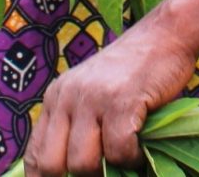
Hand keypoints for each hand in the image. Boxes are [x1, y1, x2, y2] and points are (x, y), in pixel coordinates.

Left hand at [24, 18, 197, 175]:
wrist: (164, 35)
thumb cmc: (132, 71)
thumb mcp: (91, 92)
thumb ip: (75, 123)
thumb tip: (69, 170)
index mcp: (56, 97)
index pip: (34, 154)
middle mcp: (67, 97)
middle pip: (52, 164)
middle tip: (101, 174)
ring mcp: (93, 99)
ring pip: (84, 163)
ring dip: (108, 171)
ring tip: (125, 158)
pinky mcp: (121, 101)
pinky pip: (119, 151)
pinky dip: (132, 159)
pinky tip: (140, 149)